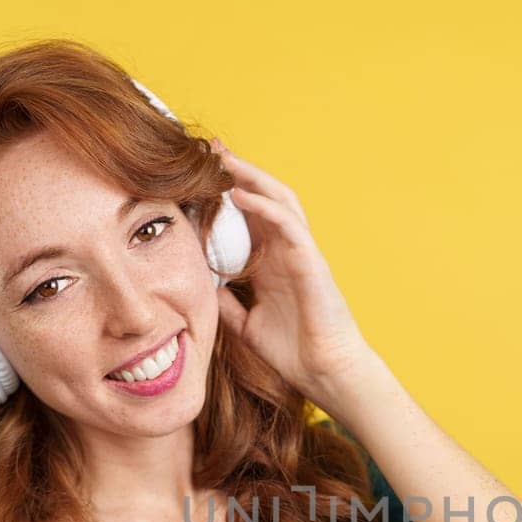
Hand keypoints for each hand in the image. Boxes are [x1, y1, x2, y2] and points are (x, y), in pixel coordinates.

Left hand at [211, 138, 379, 410]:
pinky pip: (288, 225)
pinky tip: (241, 195)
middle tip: (210, 149)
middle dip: (238, 171)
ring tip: (224, 159)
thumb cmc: (293, 351)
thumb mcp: (246, 324)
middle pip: (263, 196)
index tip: (198, 172)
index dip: (226, 191)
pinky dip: (265, 207)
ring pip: (279, 200)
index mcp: (272, 262)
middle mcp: (287, 250)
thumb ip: (226, 303)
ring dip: (251, 177)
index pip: (248, 216)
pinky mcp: (311, 261)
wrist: (324, 372)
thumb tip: (200, 288)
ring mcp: (301, 253)